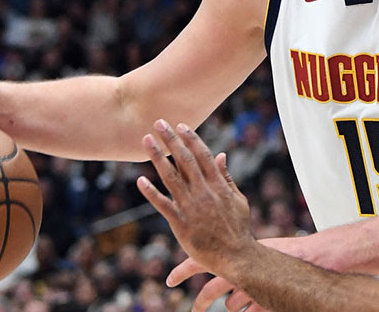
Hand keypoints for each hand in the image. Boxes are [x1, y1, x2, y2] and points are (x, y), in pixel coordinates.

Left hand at [137, 120, 254, 277]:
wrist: (236, 255)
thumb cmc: (238, 228)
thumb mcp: (237, 199)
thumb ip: (226, 177)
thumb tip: (221, 155)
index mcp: (218, 185)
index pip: (202, 155)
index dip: (190, 138)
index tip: (179, 125)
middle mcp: (203, 192)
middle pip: (184, 160)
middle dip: (171, 139)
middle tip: (158, 123)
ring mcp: (191, 207)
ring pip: (170, 177)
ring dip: (157, 156)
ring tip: (147, 140)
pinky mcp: (180, 223)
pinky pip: (162, 204)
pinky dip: (151, 192)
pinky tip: (140, 180)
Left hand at [169, 238, 308, 311]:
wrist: (314, 257)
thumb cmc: (286, 250)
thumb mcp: (257, 247)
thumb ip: (239, 254)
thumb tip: (219, 260)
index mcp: (235, 254)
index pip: (199, 261)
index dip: (182, 271)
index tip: (169, 281)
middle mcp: (239, 270)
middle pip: (211, 291)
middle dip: (200, 303)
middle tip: (195, 311)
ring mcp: (251, 287)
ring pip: (230, 304)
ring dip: (234, 305)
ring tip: (243, 300)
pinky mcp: (263, 302)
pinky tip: (255, 308)